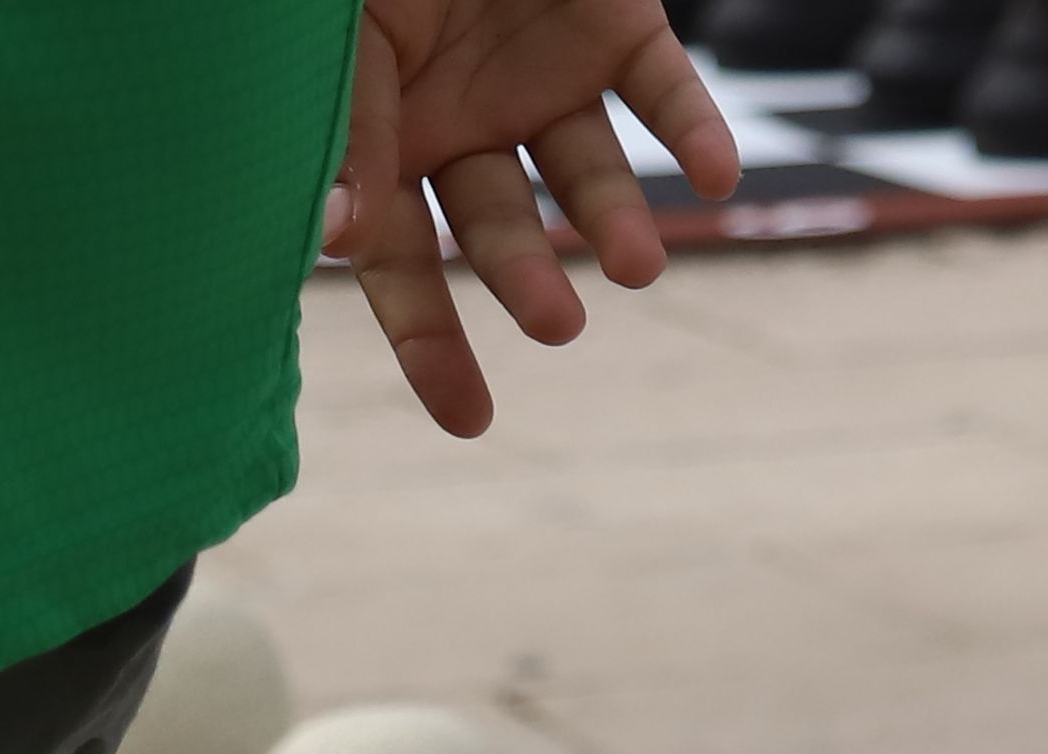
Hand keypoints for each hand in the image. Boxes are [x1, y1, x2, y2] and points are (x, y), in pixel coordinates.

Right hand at [330, 0, 740, 438]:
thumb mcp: (326, 39)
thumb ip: (339, 126)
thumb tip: (334, 239)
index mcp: (377, 132)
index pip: (397, 258)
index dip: (430, 339)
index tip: (469, 421)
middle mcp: (463, 116)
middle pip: (498, 228)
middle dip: (526, 280)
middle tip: (558, 322)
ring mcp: (540, 71)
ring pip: (588, 173)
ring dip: (614, 223)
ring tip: (634, 267)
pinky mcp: (617, 24)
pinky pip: (666, 90)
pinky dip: (696, 134)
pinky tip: (721, 179)